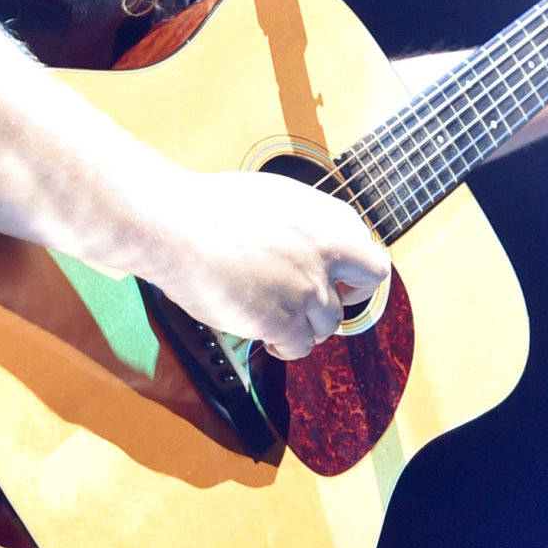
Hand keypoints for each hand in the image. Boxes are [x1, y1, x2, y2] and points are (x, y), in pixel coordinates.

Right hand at [140, 168, 390, 359]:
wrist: (178, 226)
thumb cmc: (211, 207)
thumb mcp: (276, 199)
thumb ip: (303, 225)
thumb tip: (306, 242)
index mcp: (330, 219)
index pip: (367, 251)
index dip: (351, 270)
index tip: (335, 277)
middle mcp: (329, 252)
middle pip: (369, 285)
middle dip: (348, 298)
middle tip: (320, 305)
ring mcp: (309, 287)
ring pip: (327, 324)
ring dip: (304, 325)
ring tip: (273, 316)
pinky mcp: (283, 319)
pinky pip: (299, 347)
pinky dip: (284, 346)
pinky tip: (265, 336)